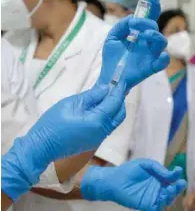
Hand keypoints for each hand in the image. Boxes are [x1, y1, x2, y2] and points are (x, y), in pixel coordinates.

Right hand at [2, 83, 125, 200]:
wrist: (42, 146)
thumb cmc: (53, 123)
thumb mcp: (71, 104)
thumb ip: (92, 96)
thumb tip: (106, 88)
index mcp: (98, 121)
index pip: (114, 103)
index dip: (119, 90)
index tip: (121, 79)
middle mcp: (103, 131)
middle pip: (120, 114)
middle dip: (120, 99)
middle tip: (116, 87)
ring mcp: (100, 138)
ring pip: (115, 121)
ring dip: (115, 108)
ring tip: (109, 95)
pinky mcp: (94, 141)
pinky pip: (107, 126)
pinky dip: (108, 115)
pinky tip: (101, 107)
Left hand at [81, 159, 186, 210]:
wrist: (113, 180)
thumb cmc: (129, 171)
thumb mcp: (145, 164)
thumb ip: (158, 168)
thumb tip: (170, 175)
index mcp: (159, 178)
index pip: (171, 177)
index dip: (176, 174)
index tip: (178, 170)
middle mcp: (158, 188)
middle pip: (173, 190)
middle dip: (178, 187)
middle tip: (181, 183)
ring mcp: (153, 197)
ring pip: (167, 199)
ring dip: (171, 195)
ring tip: (169, 188)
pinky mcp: (146, 205)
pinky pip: (157, 207)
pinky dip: (162, 204)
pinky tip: (162, 197)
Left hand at [97, 0, 169, 90]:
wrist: (108, 76)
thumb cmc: (112, 58)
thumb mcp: (113, 37)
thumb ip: (121, 26)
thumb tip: (132, 18)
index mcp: (139, 34)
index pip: (149, 19)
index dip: (153, 8)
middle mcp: (147, 43)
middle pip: (156, 29)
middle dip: (149, 24)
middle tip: (137, 25)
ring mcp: (150, 55)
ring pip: (162, 42)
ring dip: (156, 36)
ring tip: (145, 35)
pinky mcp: (151, 67)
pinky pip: (162, 63)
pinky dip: (164, 59)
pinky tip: (161, 56)